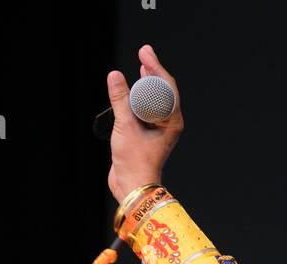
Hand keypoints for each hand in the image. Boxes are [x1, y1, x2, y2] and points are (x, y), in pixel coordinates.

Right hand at [107, 44, 183, 204]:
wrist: (133, 188)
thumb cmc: (135, 163)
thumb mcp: (126, 126)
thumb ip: (120, 100)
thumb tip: (115, 76)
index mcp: (171, 122)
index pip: (167, 87)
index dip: (156, 67)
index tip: (145, 54)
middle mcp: (168, 124)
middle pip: (163, 91)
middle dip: (153, 71)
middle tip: (144, 53)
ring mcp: (158, 130)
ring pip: (154, 100)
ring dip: (147, 83)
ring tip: (141, 66)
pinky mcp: (147, 135)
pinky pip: (145, 111)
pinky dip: (139, 98)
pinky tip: (131, 91)